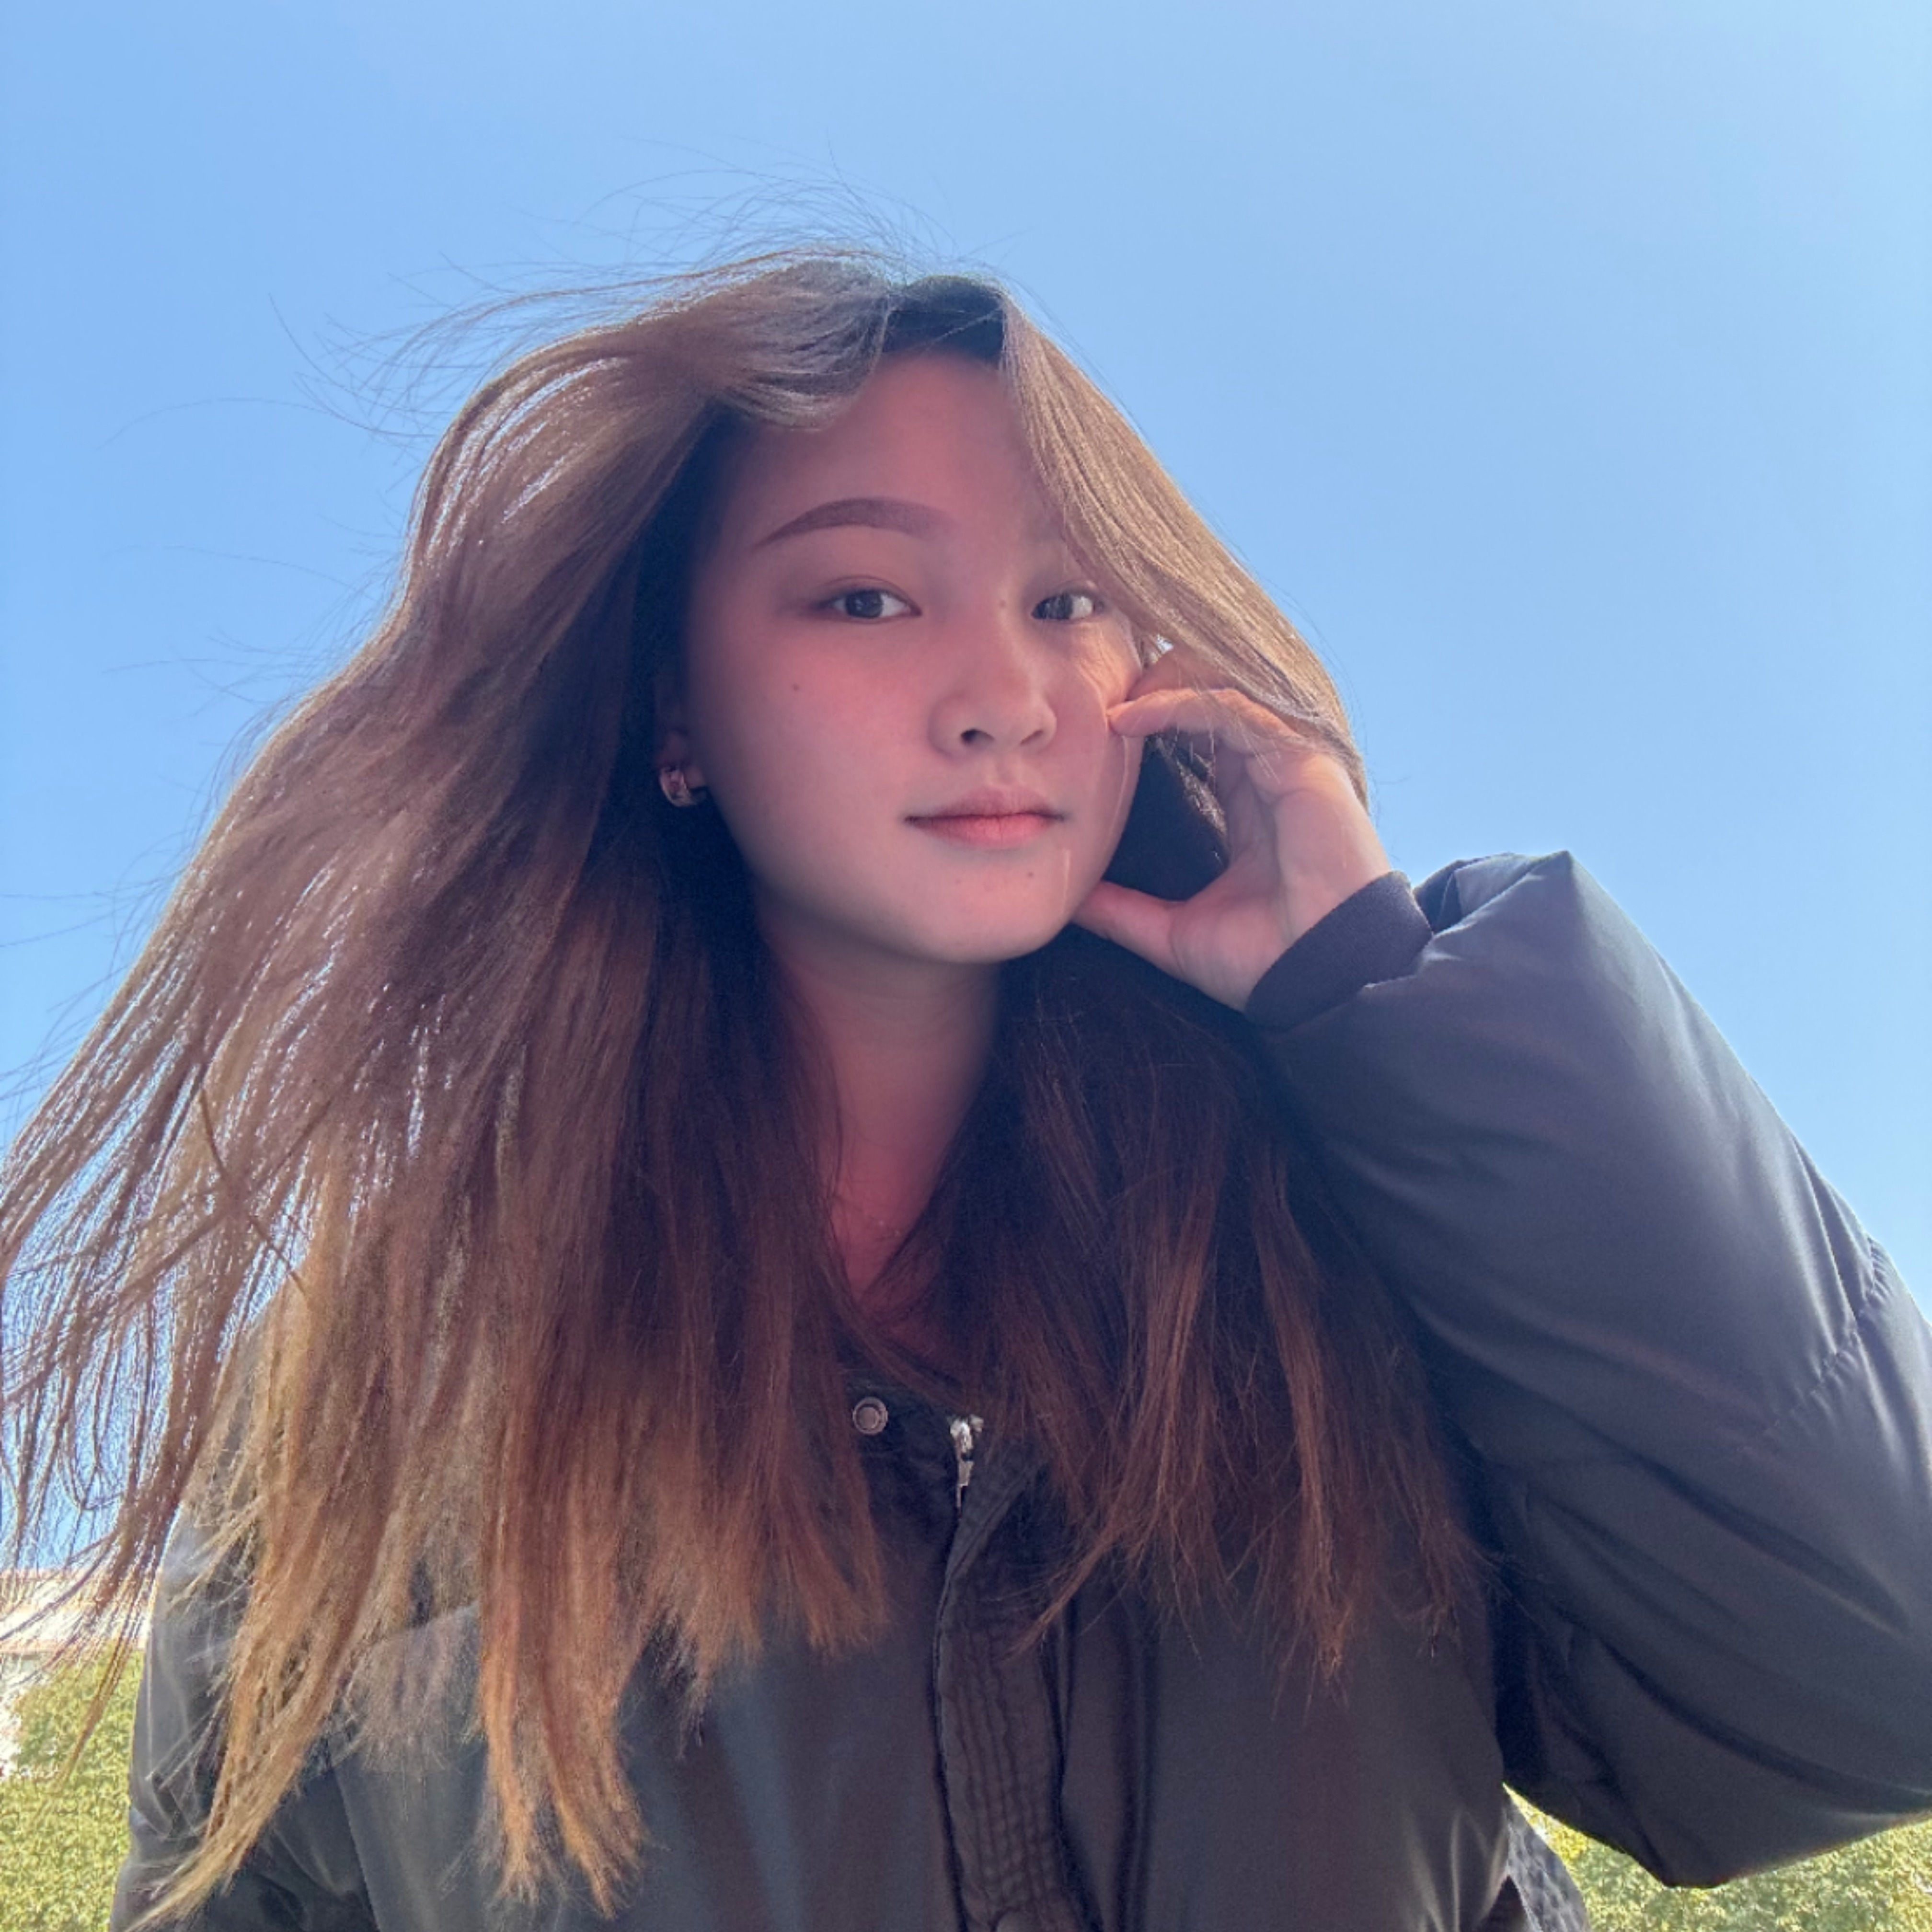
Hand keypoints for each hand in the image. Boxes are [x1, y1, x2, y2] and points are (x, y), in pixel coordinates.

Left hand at [1075, 652, 1391, 1009]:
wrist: (1320, 982)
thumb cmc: (1263, 962)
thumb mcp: (1172, 934)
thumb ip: (1123, 912)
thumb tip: (1069, 904)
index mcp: (1250, 809)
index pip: (1202, 738)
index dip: (1152, 721)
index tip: (1097, 731)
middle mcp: (1271, 778)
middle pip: (1214, 701)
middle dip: (1156, 686)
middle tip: (1097, 697)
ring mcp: (1289, 766)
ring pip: (1224, 692)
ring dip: (1162, 685)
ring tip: (1107, 699)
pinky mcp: (1301, 763)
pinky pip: (1234, 711)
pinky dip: (1180, 704)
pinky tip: (1131, 717)